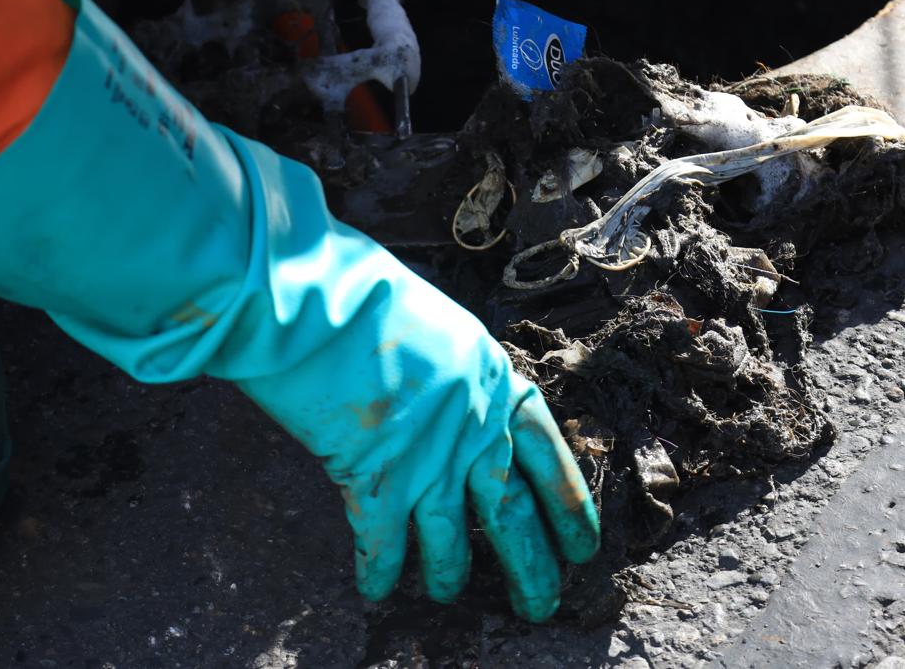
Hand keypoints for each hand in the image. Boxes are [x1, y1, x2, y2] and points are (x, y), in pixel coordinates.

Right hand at [234, 220, 599, 620]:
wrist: (319, 302)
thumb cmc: (371, 299)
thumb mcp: (440, 330)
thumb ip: (455, 379)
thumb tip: (452, 408)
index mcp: (496, 385)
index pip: (549, 457)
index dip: (570, 506)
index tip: (585, 546)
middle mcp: (472, 432)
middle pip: (511, 514)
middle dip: (530, 566)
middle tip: (542, 604)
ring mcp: (427, 463)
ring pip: (450, 541)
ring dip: (451, 573)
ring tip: (449, 593)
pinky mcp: (375, 483)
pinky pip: (384, 545)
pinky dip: (379, 570)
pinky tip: (376, 590)